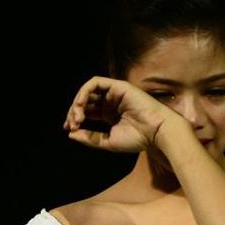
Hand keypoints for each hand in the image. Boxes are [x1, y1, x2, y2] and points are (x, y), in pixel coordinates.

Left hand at [63, 75, 178, 152]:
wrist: (156, 132)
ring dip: (78, 102)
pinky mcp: (117, 86)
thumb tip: (70, 134)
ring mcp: (113, 93)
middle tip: (73, 124)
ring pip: (87, 91)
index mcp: (109, 115)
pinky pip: (95, 83)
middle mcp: (110, 102)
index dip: (75, 118)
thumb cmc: (138, 138)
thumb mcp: (109, 142)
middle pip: (85, 102)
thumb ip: (90, 138)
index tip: (68, 129)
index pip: (87, 112)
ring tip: (77, 116)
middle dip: (74, 112)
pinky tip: (81, 104)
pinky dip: (84, 91)